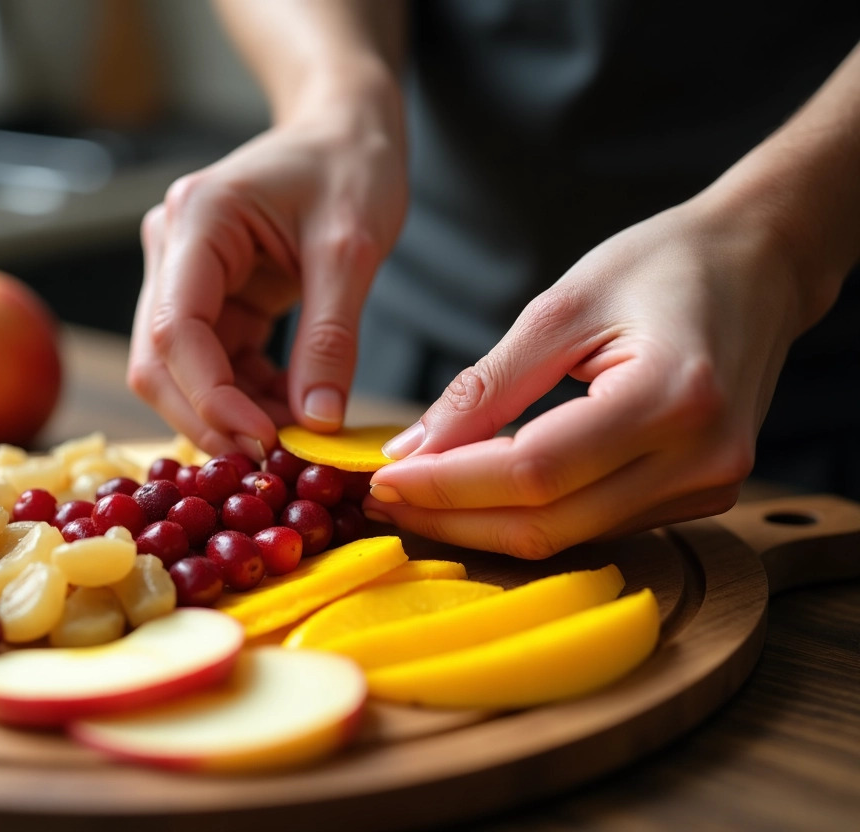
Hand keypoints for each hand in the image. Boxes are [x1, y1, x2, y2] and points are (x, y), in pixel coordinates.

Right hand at [128, 111, 406, 457]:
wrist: (344, 131)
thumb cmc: (349, 166)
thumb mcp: (353, 248)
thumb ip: (331, 337)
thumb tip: (317, 424)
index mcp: (197, 220)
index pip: (176, 329)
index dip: (210, 398)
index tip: (263, 442)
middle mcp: (173, 249)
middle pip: (160, 359)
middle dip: (210, 418)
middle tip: (270, 464)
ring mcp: (185, 276)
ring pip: (181, 372)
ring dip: (229, 415)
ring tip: (292, 442)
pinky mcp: (210, 298)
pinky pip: (214, 364)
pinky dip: (247, 398)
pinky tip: (290, 414)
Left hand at [364, 198, 810, 557]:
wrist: (760, 266)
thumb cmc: (664, 265)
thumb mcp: (561, 307)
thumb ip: (486, 386)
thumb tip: (413, 449)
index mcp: (671, 395)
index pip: (534, 472)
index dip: (449, 486)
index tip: (383, 479)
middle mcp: (702, 458)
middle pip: (549, 523)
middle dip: (454, 518)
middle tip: (383, 499)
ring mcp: (709, 486)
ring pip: (569, 537)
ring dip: (484, 526)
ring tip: (417, 498)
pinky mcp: (701, 496)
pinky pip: (596, 526)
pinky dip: (529, 517)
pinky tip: (479, 497)